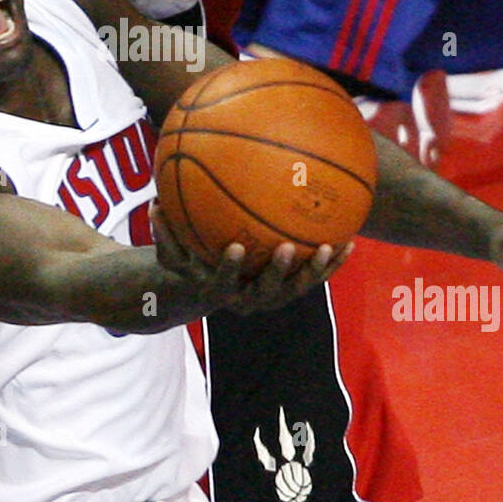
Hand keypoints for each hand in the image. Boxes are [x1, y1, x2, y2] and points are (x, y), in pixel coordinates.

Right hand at [152, 203, 352, 314]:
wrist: (215, 288)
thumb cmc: (192, 263)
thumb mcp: (172, 252)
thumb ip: (163, 232)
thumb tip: (154, 201)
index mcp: (221, 291)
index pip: (224, 283)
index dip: (230, 268)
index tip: (235, 246)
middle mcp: (249, 300)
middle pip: (267, 292)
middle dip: (278, 271)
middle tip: (285, 247)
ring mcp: (274, 297)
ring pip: (299, 288)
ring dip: (316, 269)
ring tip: (331, 245)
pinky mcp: (293, 289)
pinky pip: (314, 277)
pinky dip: (331, 262)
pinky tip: (349, 241)